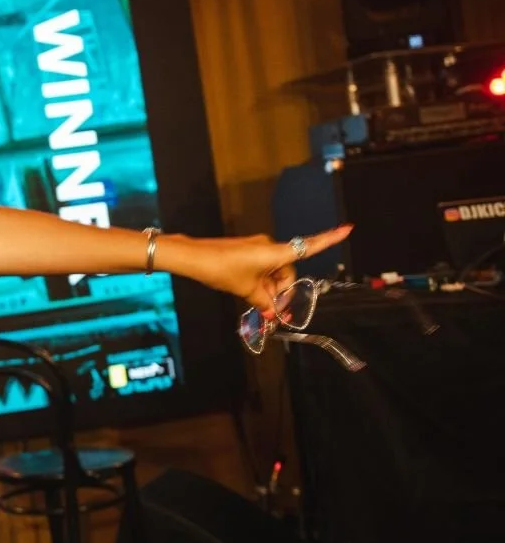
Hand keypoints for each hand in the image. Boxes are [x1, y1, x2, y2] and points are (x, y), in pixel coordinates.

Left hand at [183, 224, 352, 315]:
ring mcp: (258, 248)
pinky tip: (249, 293)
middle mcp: (270, 246)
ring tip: (255, 303)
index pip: (309, 245)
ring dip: (268, 288)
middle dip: (281, 290)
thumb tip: (272, 314)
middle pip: (287, 271)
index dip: (330, 239)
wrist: (194, 257)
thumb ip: (263, 302)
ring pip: (274, 272)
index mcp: (276, 252)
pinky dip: (260, 281)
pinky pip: (262, 268)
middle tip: (270, 311)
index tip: (348, 228)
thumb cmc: (222, 269)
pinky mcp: (247, 251)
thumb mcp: (246, 290)